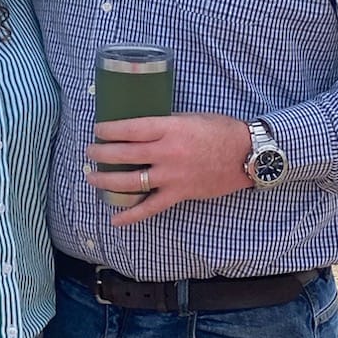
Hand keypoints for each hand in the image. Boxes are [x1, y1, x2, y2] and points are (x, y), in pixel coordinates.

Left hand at [85, 113, 252, 225]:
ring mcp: (172, 175)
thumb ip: (166, 124)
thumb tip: (142, 130)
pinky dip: (132, 215)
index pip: (131, 128)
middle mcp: (167, 152)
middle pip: (125, 154)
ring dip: (107, 180)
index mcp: (170, 128)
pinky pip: (151, 207)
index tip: (98, 130)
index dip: (110, 130)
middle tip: (89, 152)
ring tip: (92, 177)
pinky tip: (116, 219)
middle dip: (102, 153)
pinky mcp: (179, 193)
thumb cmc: (221, 131)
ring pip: (131, 181)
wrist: (247, 155)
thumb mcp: (191, 118)